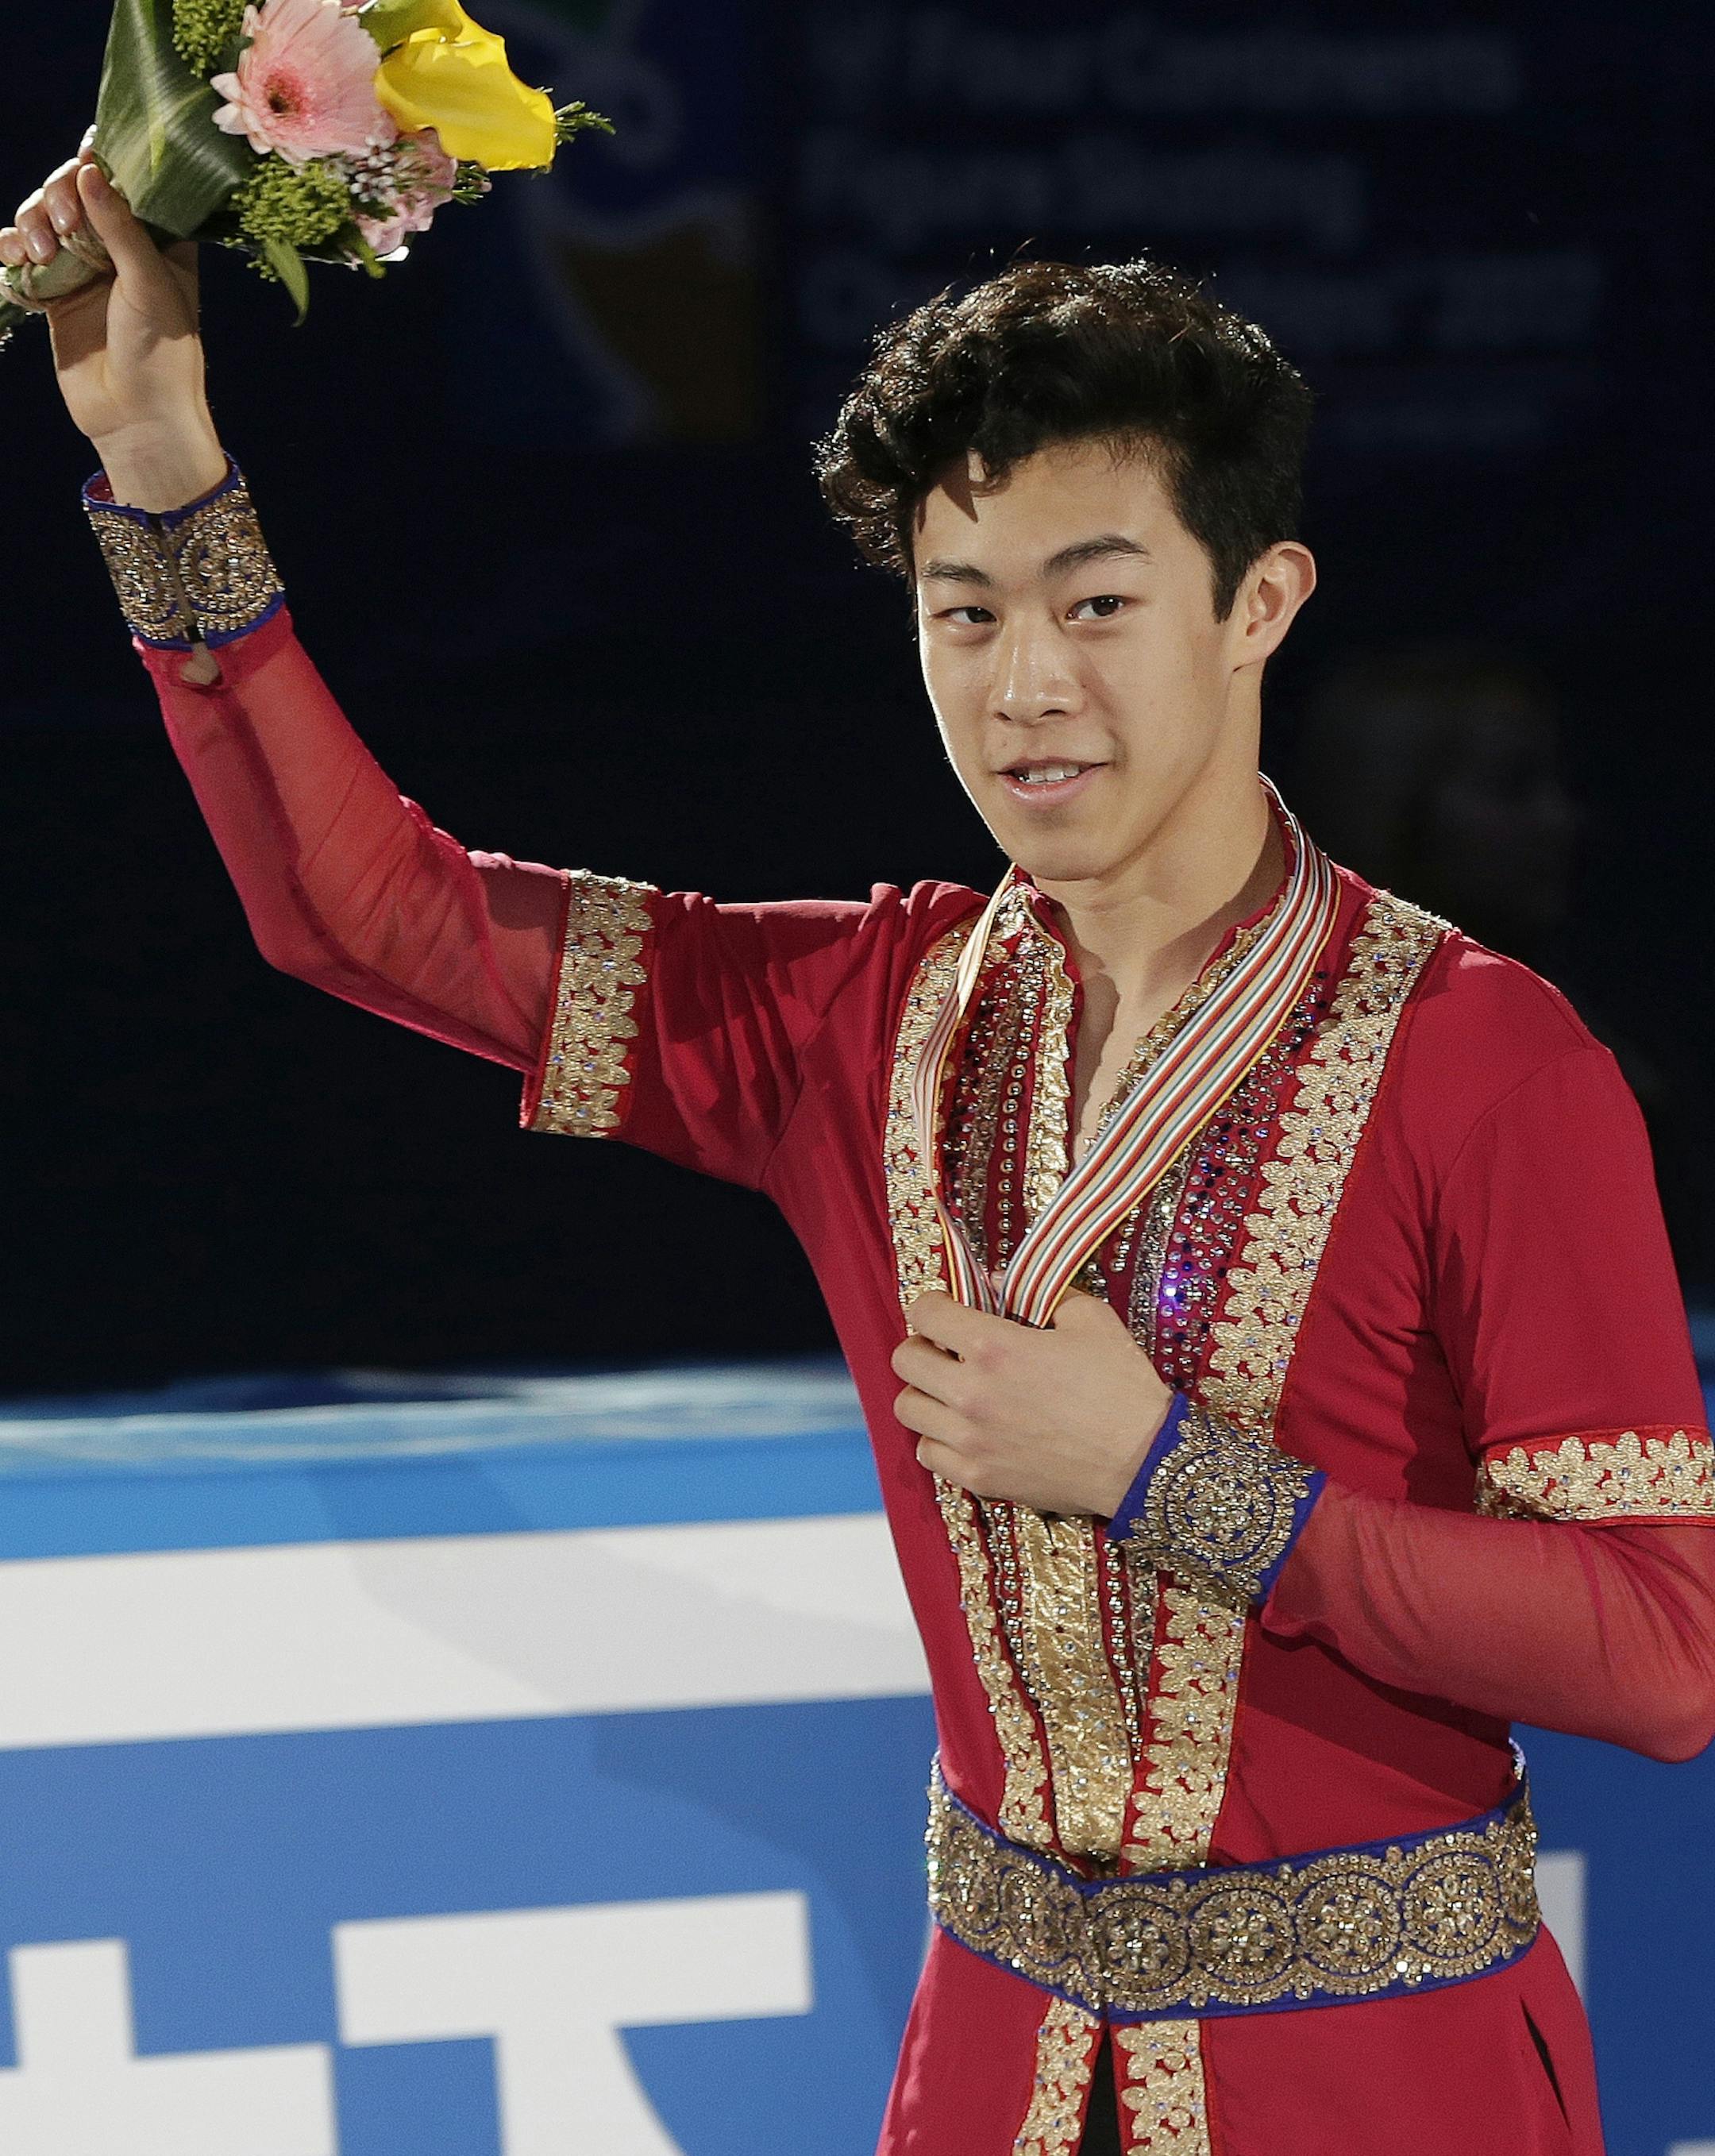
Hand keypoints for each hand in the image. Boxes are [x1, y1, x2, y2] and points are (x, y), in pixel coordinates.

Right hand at [2, 139, 224, 506]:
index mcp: (158, 240)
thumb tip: (88, 167)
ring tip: (36, 255)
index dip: (100, 165)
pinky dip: (11, 252)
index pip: (126, 180)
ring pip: (42, 220)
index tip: (85, 164)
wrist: (137, 421)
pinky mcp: (56, 295)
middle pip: (74, 191)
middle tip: (58, 221)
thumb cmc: (161, 353)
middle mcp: (121, 248)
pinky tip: (13, 263)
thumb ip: (119, 225)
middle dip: (56, 195)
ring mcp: (85, 270)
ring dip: (30, 224)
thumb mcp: (149, 283)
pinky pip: (23, 258)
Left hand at [892, 1288, 1175, 1517]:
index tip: (945, 1309)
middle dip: (923, 1344)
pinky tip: (963, 1430)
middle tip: (946, 1348)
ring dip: (925, 1392)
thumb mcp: (1090, 1320)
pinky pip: (927, 1454)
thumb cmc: (1121, 1387)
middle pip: (904, 1359)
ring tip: (951, 1391)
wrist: (1143, 1462)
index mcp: (994, 1347)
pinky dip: (937, 1439)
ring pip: (907, 1408)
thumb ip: (1041, 1293)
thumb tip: (996, 1283)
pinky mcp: (978, 1477)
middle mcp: (971, 1393)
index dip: (932, 1304)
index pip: (925, 1312)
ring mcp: (970, 1440)